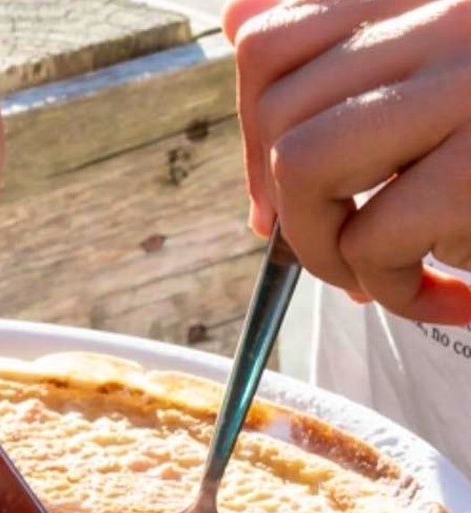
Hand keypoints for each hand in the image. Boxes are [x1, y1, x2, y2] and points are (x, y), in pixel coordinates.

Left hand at [223, 0, 470, 323]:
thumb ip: (366, 64)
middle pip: (277, 110)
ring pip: (306, 165)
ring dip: (325, 246)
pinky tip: (447, 297)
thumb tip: (252, 91)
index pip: (268, 37)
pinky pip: (381, 236)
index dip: (250, 127)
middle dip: (286, 205)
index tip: (275, 195)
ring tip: (376, 277)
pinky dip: (395, 287)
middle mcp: (449, 15)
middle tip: (335, 252)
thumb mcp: (456, 75)